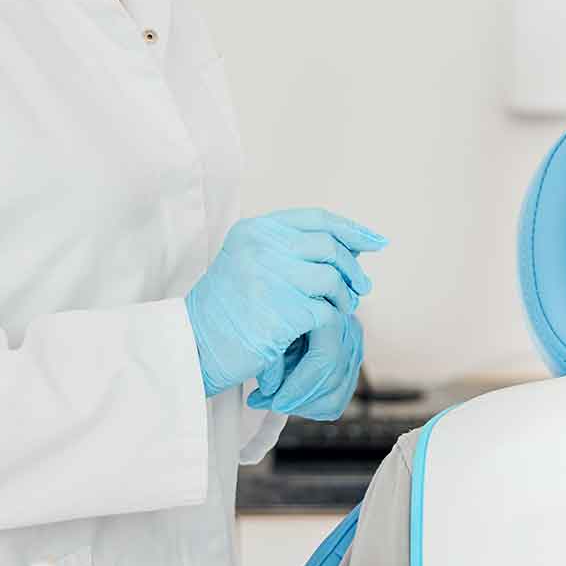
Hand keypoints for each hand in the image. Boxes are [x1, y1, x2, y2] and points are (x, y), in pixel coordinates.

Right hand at [185, 208, 385, 396]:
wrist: (191, 346)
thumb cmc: (224, 311)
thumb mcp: (250, 266)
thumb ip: (292, 252)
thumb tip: (355, 247)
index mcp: (255, 230)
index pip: (315, 219)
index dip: (350, 229)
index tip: (374, 242)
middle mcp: (263, 245)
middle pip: (329, 246)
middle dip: (352, 267)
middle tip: (363, 287)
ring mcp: (274, 275)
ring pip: (333, 277)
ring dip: (344, 295)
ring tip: (342, 308)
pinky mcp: (285, 309)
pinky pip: (328, 309)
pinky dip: (333, 319)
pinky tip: (326, 326)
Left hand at [248, 314, 363, 419]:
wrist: (286, 295)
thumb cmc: (275, 312)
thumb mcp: (270, 329)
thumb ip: (272, 358)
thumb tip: (270, 389)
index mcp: (331, 315)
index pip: (325, 361)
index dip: (299, 387)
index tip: (275, 402)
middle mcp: (350, 330)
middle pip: (332, 381)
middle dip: (297, 400)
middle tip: (263, 401)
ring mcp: (355, 346)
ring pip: (337, 394)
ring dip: (303, 405)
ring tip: (273, 399)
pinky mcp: (353, 362)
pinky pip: (339, 398)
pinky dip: (314, 405)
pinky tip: (291, 398)